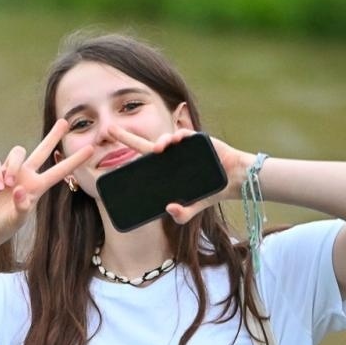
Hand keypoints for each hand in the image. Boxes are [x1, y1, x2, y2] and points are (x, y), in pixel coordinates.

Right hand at [0, 119, 93, 245]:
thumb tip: (20, 190)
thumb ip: (22, 207)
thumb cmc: (3, 225)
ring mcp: (9, 172)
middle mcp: (25, 176)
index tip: (91, 149)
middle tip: (64, 122)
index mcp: (37, 187)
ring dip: (14, 166)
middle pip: (41, 150)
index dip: (74, 161)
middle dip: (53, 136)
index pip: (59, 171)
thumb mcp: (17, 220)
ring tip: (9, 186)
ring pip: (18, 152)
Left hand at [108, 127, 255, 224]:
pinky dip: (179, 137)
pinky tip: (175, 141)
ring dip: (160, 142)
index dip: (127, 154)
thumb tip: (170, 210)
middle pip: (145, 144)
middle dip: (127, 136)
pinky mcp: (198, 141)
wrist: (234, 180)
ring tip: (159, 148)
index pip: (142, 158)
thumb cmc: (211, 191)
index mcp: (165, 168)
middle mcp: (171, 155)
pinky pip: (185, 135)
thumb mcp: (194, 208)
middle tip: (111, 130)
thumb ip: (182, 214)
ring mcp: (183, 147)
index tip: (110, 152)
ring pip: (165, 139)